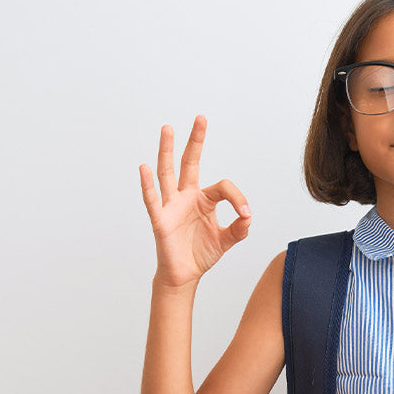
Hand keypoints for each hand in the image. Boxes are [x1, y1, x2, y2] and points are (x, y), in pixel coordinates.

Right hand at [139, 115, 251, 287]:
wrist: (185, 275)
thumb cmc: (201, 254)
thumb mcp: (226, 240)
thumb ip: (239, 229)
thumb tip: (248, 217)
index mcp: (204, 200)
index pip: (223, 187)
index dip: (237, 198)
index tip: (246, 214)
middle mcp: (186, 197)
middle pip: (190, 163)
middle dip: (195, 141)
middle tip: (200, 118)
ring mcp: (172, 206)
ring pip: (168, 174)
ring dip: (168, 151)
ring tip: (168, 129)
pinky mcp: (160, 220)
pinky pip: (153, 200)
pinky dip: (148, 184)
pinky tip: (145, 167)